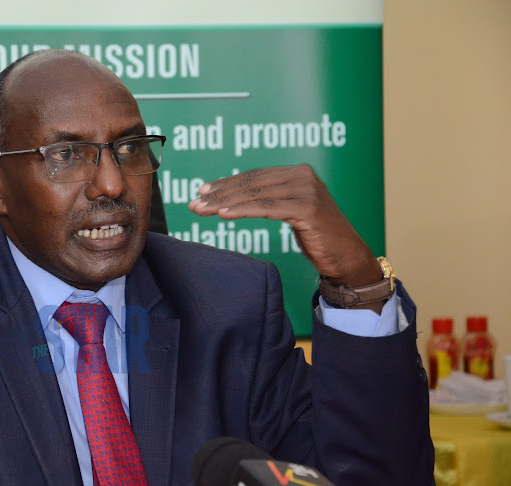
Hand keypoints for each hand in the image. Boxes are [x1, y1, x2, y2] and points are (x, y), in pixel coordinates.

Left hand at [188, 165, 383, 309]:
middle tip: (194, 203)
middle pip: (251, 183)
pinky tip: (223, 215)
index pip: (253, 176)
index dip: (226, 183)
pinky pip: (266, 209)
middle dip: (219, 193)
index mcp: (297, 173)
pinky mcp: (307, 208)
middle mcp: (302, 176)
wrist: (347, 257)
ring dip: (224, 203)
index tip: (202, 191)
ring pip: (255, 195)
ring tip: (201, 210)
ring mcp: (306, 190)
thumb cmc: (318, 237)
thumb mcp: (290, 212)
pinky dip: (242, 210)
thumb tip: (235, 197)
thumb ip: (270, 199)